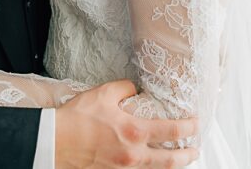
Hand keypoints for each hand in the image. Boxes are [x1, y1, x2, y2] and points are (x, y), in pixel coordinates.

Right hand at [55, 80, 199, 168]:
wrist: (53, 142)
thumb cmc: (76, 118)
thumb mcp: (103, 93)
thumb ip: (124, 89)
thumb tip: (134, 90)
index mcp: (134, 132)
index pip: (172, 130)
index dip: (189, 127)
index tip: (197, 124)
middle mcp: (133, 155)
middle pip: (171, 161)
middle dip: (188, 156)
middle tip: (196, 150)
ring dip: (171, 167)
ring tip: (179, 161)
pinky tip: (152, 166)